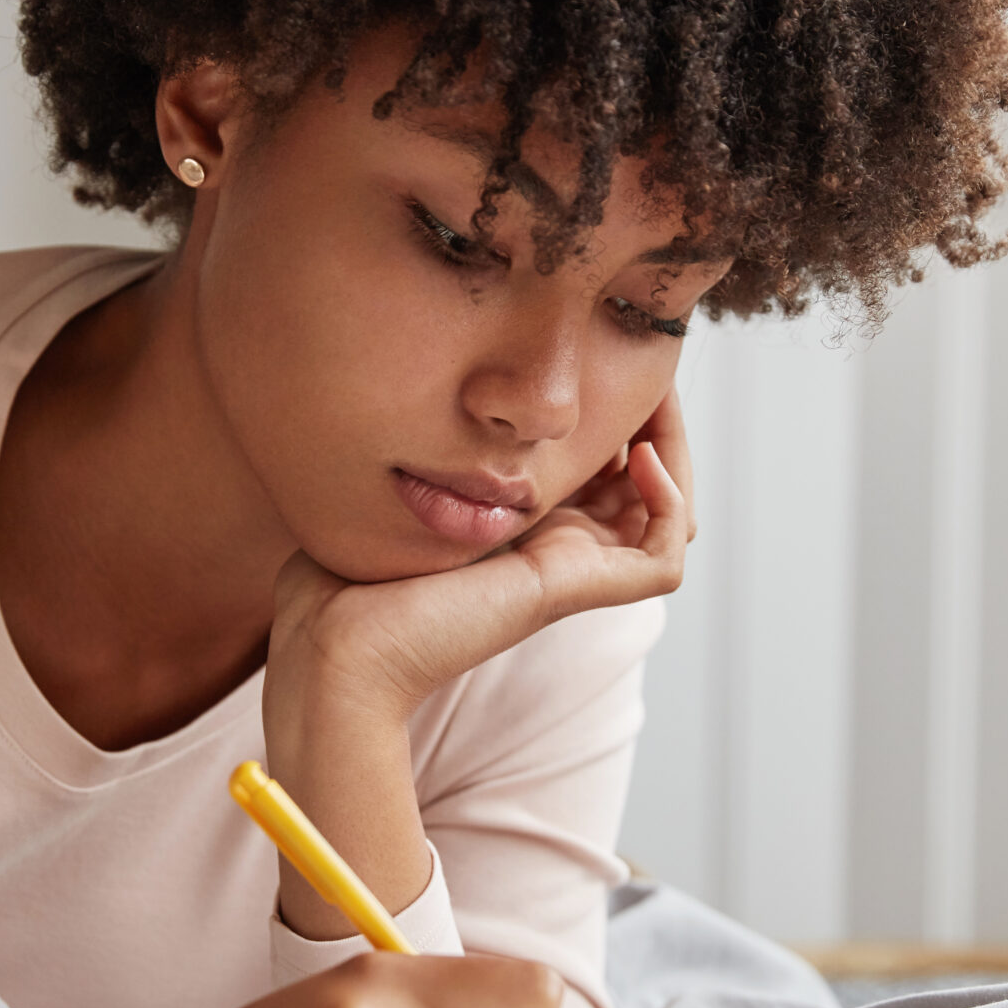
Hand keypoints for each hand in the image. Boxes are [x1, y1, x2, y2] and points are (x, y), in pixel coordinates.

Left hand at [259, 392, 693, 938]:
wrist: (333, 648)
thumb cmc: (338, 586)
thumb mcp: (385, 489)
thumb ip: (419, 452)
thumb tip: (429, 410)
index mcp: (511, 528)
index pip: (591, 467)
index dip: (608, 415)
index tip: (597, 359)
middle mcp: (550, 551)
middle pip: (639, 488)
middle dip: (651, 422)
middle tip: (641, 373)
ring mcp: (566, 574)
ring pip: (667, 519)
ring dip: (674, 455)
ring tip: (652, 408)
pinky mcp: (570, 592)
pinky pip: (664, 559)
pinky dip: (672, 505)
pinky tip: (641, 459)